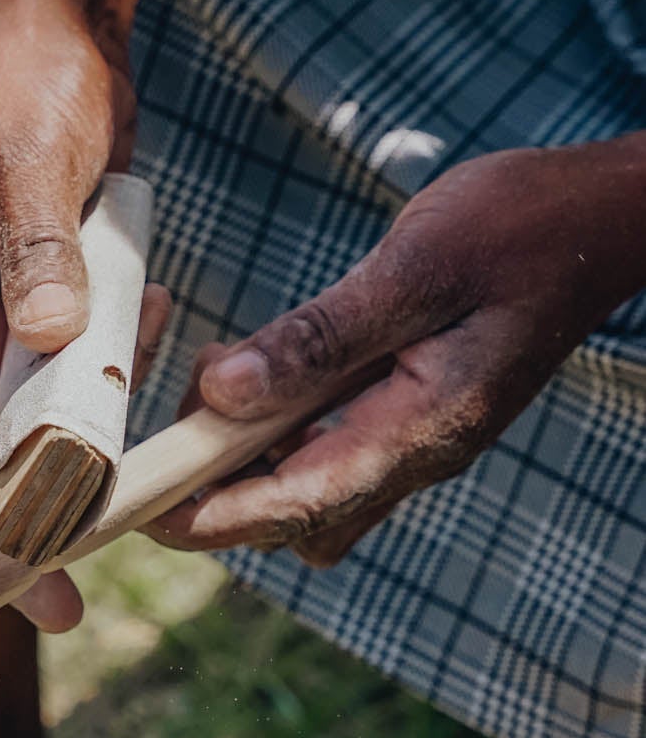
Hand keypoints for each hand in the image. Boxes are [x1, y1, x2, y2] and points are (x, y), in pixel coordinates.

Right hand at [0, 0, 135, 491]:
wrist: (61, 34)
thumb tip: (52, 338)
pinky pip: (69, 378)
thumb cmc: (24, 80)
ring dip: (74, 444)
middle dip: (6, 512)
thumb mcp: (30, 160)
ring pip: (17, 427)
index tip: (26, 492)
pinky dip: (113, 376)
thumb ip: (38, 251)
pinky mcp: (42, 311)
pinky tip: (160, 319)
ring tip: (138, 442)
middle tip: (64, 585)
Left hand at [149, 140, 645, 566]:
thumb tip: (225, 393)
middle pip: (297, 518)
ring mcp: (417, 435)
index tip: (138, 510)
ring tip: (210, 385)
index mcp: (422, 429)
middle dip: (221, 492)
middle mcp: (418, 451)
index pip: (296, 505)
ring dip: (250, 457)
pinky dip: (281, 424)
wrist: (603, 219)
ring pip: (312, 488)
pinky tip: (257, 370)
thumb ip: (321, 338)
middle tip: (169, 424)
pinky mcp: (412, 409)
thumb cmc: (521, 229)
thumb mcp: (415, 270)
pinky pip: (330, 444)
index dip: (210, 517)